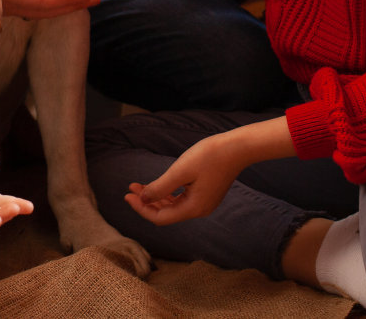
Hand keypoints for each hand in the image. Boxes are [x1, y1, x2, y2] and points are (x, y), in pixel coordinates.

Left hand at [123, 117, 294, 226]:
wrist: (238, 147)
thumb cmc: (209, 156)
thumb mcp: (180, 171)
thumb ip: (160, 187)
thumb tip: (143, 199)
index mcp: (193, 208)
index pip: (160, 217)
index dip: (141, 208)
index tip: (127, 194)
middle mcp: (199, 209)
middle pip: (166, 213)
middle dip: (147, 202)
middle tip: (131, 188)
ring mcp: (205, 202)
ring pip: (174, 206)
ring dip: (156, 197)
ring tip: (140, 185)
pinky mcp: (207, 193)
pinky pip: (182, 199)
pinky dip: (168, 193)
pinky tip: (159, 184)